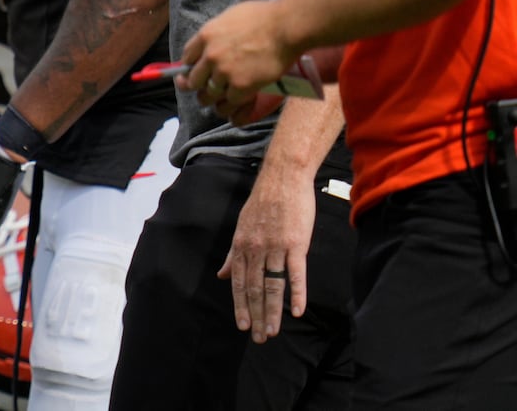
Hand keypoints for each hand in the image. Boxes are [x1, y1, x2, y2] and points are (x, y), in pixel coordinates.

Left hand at [182, 0, 297, 118]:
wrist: (285, 27)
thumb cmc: (264, 17)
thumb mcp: (231, 17)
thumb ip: (218, 33)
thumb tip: (215, 41)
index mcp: (206, 36)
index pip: (186, 58)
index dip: (190, 67)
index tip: (194, 72)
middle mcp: (210, 55)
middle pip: (193, 80)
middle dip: (198, 86)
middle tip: (204, 90)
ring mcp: (224, 72)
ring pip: (209, 95)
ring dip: (215, 98)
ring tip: (220, 100)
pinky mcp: (241, 86)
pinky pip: (230, 102)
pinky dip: (234, 103)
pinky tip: (239, 101)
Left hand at [217, 164, 314, 343]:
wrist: (282, 179)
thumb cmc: (263, 204)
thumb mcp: (241, 228)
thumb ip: (232, 254)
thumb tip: (222, 276)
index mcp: (241, 247)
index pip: (238, 283)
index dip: (240, 306)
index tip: (243, 326)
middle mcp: (255, 249)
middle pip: (254, 289)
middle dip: (256, 315)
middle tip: (260, 339)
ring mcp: (275, 247)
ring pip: (273, 286)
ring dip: (273, 311)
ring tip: (274, 332)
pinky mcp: (296, 244)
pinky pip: (296, 273)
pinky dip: (296, 293)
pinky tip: (298, 311)